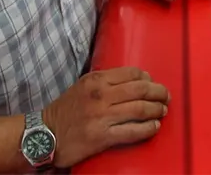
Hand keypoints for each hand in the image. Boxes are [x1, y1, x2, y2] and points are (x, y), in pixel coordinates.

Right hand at [43, 67, 168, 167]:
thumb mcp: (83, 86)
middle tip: (166, 97)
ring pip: (140, 109)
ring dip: (156, 110)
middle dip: (158, 92)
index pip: (132, 73)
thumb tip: (135, 80)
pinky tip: (154, 127)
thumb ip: (106, 81)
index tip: (153, 83)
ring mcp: (101, 116)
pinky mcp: (102, 136)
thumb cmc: (65, 110)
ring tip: (163, 111)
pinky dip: (147, 128)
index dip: (148, 78)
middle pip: (140, 89)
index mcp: (96, 80)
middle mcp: (100, 95)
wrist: (44, 135)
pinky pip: (132, 131)